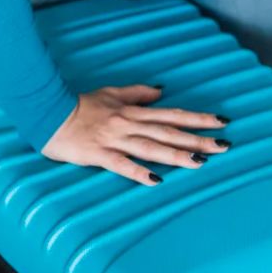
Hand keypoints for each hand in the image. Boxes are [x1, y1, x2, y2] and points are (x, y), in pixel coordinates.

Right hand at [42, 85, 229, 184]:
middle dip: (198, 139)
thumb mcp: (111, 93)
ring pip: (151, 147)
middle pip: (169, 132)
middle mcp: (129, 124)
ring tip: (200, 162)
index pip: (173, 114)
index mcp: (134, 112)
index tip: (222, 122)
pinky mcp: (99, 154)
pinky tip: (155, 181)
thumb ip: (138, 93)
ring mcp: (115, 139)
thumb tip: (161, 91)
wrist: (48, 113)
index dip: (198, 118)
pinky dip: (138, 172)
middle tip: (224, 146)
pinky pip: (121, 164)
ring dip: (176, 155)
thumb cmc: (79, 105)